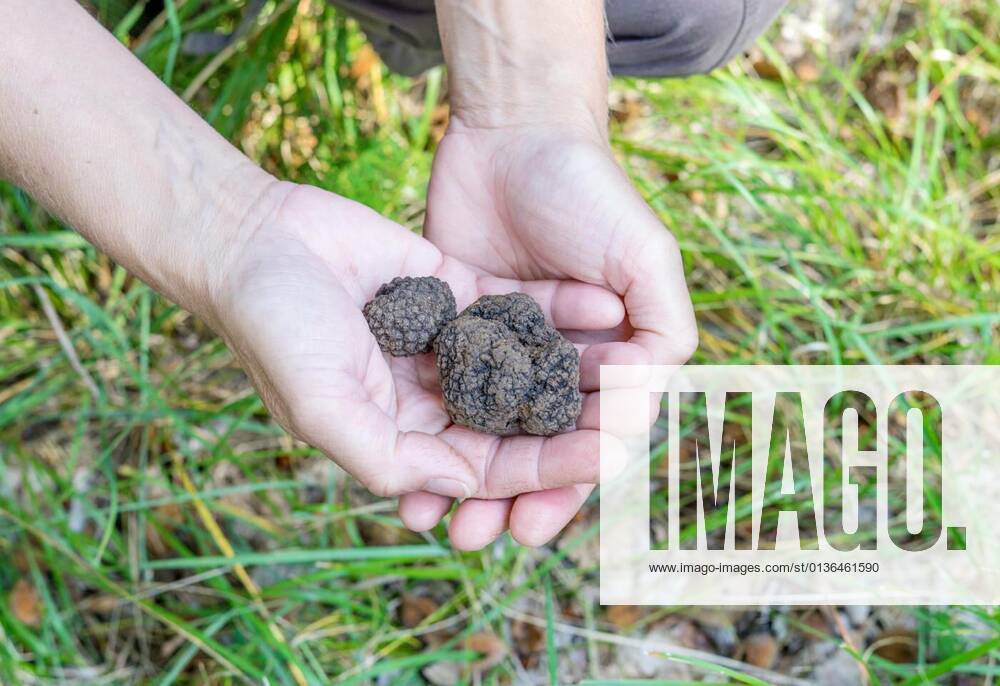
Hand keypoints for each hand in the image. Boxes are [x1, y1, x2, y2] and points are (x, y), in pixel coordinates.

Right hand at [209, 181, 609, 502]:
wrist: (256, 238)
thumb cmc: (276, 329)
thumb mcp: (323, 408)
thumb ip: (389, 456)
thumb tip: (460, 488)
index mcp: (403, 437)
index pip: (489, 468)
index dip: (545, 468)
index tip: (601, 458)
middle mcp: (432, 396)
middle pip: (518, 423)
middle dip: (572, 425)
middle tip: (634, 419)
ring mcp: (447, 341)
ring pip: (525, 365)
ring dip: (574, 370)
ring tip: (634, 368)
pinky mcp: (455, 289)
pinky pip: (514, 306)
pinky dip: (555, 311)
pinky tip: (603, 311)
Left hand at [400, 122, 697, 548]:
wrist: (513, 136)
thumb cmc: (588, 191)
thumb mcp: (645, 252)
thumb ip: (663, 324)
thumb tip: (641, 399)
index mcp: (611, 358)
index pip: (594, 438)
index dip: (569, 483)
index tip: (539, 518)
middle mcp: (558, 365)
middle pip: (537, 449)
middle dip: (515, 498)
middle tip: (484, 537)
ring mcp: (505, 353)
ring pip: (489, 433)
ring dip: (470, 480)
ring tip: (442, 521)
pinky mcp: (459, 333)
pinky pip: (448, 395)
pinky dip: (435, 431)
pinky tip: (411, 465)